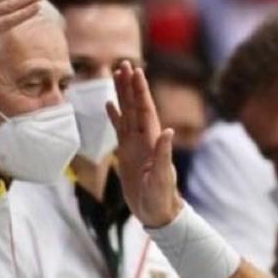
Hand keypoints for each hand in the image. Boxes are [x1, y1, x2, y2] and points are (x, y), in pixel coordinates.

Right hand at [108, 61, 181, 227]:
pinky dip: (114, 116)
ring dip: (122, 95)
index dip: (140, 91)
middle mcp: (144, 138)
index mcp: (153, 141)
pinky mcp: (126, 153)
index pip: (145, 110)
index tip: (136, 72)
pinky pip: (119, 129)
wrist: (156, 213)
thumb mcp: (162, 177)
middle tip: (124, 64)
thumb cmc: (162, 197)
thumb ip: (164, 155)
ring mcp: (135, 144)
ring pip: (126, 113)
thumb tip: (168, 131)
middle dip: (130, 86)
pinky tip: (109, 104)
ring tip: (116, 76)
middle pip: (135, 106)